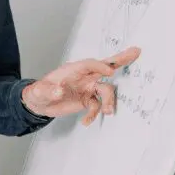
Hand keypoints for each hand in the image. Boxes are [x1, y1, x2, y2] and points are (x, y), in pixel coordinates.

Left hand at [22, 46, 141, 125]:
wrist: (39, 104)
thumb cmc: (39, 93)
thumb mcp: (39, 92)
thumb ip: (47, 90)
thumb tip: (58, 90)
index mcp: (73, 70)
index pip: (89, 64)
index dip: (100, 66)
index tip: (109, 72)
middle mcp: (83, 77)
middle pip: (105, 67)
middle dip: (120, 60)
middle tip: (136, 52)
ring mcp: (87, 88)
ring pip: (105, 90)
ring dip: (108, 101)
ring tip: (108, 111)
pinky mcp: (87, 100)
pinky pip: (97, 106)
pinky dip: (94, 114)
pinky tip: (86, 122)